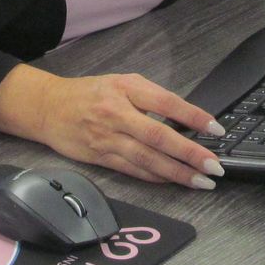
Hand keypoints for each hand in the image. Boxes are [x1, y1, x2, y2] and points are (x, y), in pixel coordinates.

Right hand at [0, 65, 226, 188]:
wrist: (48, 108)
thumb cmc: (90, 94)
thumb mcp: (121, 82)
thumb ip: (151, 98)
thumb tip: (186, 120)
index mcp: (126, 89)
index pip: (166, 103)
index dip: (193, 116)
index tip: (216, 129)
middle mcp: (116, 114)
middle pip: (158, 137)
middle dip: (189, 154)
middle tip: (214, 166)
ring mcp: (107, 138)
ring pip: (147, 160)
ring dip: (177, 173)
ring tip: (201, 181)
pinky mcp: (100, 158)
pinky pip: (133, 170)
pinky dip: (155, 177)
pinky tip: (173, 181)